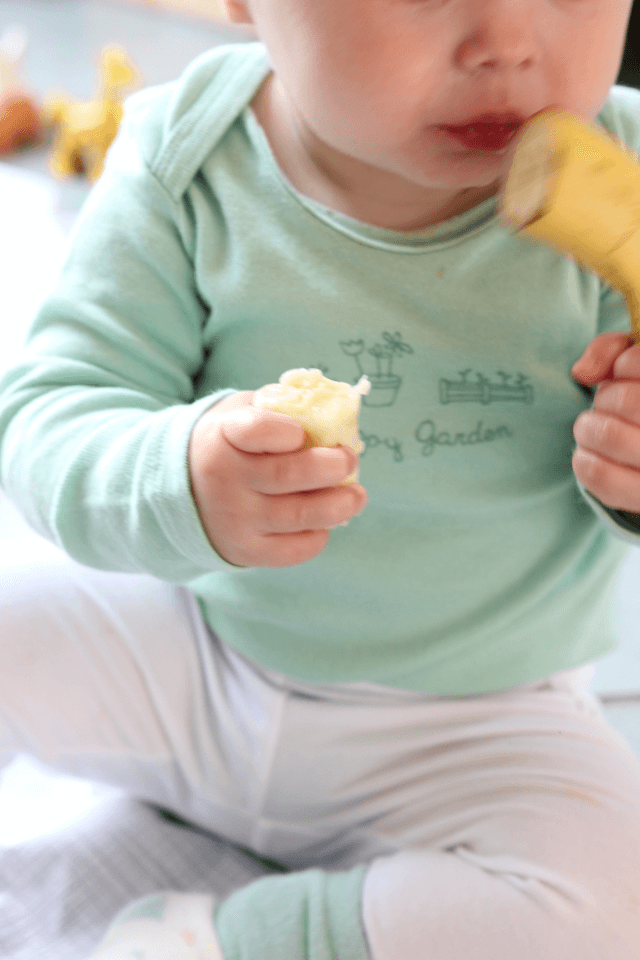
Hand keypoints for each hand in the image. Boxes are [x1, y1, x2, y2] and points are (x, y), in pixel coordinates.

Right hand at [188, 391, 367, 566]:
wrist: (184, 490)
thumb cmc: (230, 443)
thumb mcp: (242, 412)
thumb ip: (280, 407)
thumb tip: (336, 410)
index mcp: (224, 436)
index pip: (257, 430)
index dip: (289, 431)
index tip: (302, 432)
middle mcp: (225, 479)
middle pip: (288, 476)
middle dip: (332, 467)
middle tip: (349, 460)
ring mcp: (234, 518)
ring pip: (298, 515)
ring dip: (339, 505)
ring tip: (356, 495)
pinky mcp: (246, 550)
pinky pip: (292, 550)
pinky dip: (318, 536)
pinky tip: (325, 522)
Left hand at [572, 331, 639, 509]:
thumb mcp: (638, 365)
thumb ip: (613, 350)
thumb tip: (583, 373)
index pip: (638, 364)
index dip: (625, 364)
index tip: (627, 373)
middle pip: (626, 401)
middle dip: (607, 396)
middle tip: (610, 404)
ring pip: (609, 435)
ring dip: (589, 425)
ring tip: (595, 427)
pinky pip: (598, 475)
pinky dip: (582, 458)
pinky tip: (590, 453)